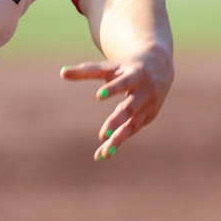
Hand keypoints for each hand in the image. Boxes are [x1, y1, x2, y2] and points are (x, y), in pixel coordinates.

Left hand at [60, 45, 172, 162]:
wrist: (159, 67)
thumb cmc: (127, 67)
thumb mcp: (110, 67)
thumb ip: (87, 71)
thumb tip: (62, 72)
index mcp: (136, 75)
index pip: (124, 83)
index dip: (113, 89)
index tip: (99, 95)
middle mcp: (145, 92)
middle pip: (130, 108)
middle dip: (117, 121)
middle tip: (102, 135)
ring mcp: (149, 106)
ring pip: (132, 125)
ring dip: (118, 139)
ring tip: (102, 153)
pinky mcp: (148, 117)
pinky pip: (131, 131)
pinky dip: (118, 141)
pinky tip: (103, 153)